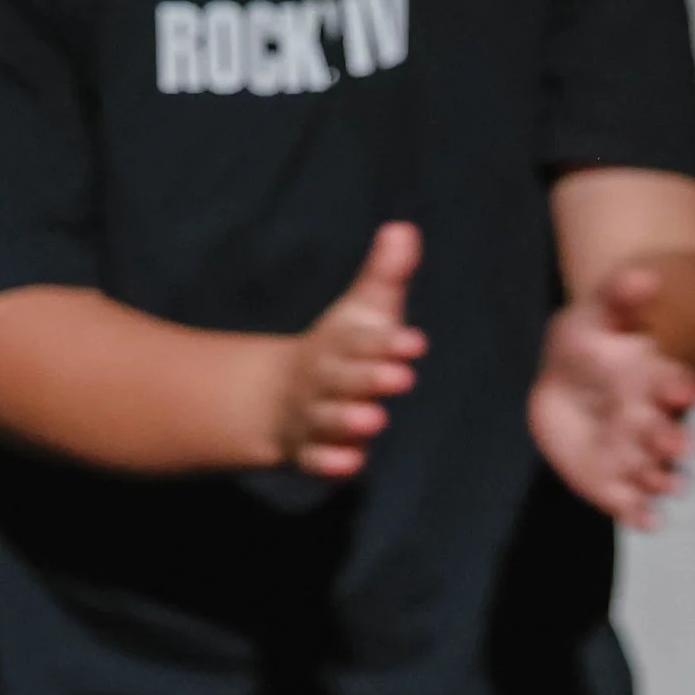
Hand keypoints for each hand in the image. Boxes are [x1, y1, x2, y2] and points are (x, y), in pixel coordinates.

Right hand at [273, 220, 425, 476]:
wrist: (278, 398)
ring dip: (349, 420)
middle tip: (401, 378)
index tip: (416, 344)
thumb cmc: (340, 351)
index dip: (386, 343)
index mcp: (337, 344)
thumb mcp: (362, 312)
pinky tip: (350, 465)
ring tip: (375, 421)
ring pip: (328, 420)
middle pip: (343, 379)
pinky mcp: (311, 452)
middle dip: (369, 379)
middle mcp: (322, 379)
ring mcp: (314, 416)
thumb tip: (404, 229)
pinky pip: (316, 460)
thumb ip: (385, 275)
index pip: (360, 340)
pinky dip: (329, 463)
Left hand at [528, 265, 694, 525]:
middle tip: (678, 443)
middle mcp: (652, 422)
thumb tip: (644, 274)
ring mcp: (637, 456)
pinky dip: (643, 516)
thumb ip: (621, 295)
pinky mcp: (616, 484)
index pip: (672, 383)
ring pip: (658, 473)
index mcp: (653, 380)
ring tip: (663, 482)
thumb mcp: (600, 312)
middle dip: (675, 438)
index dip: (678, 385)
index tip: (685, 387)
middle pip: (670, 434)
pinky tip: (646, 521)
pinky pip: (633, 505)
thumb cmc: (591, 343)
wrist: (570, 383)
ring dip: (664, 478)